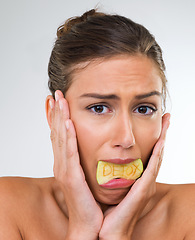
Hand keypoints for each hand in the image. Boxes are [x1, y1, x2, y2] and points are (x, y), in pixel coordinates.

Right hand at [49, 90, 102, 239]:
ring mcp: (65, 170)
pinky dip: (68, 137)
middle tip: (57, 94)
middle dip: (57, 112)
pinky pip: (69, 153)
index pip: (60, 135)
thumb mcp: (86, 176)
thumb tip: (92, 148)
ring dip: (60, 118)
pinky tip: (68, 123)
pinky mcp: (71, 178)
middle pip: (57, 133)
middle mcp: (62, 164)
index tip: (60, 101)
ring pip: (61, 139)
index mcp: (66, 163)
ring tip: (59, 100)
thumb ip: (86, 161)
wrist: (89, 224)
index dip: (58, 117)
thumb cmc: (90, 200)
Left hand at [99, 113, 169, 239]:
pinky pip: (152, 169)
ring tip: (167, 121)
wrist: (108, 232)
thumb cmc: (110, 211)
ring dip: (163, 138)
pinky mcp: (143, 190)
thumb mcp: (113, 188)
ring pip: (158, 156)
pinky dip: (157, 154)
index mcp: (139, 179)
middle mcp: (145, 180)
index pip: (149, 154)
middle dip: (163, 134)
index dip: (155, 138)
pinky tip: (161, 142)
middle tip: (167, 117)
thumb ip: (115, 175)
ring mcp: (146, 185)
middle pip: (157, 152)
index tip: (158, 123)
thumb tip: (109, 163)